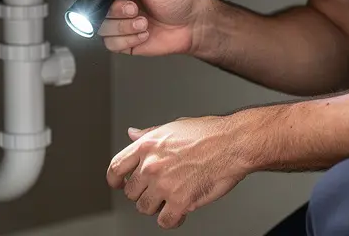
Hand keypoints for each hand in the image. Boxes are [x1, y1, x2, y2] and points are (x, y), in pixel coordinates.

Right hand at [82, 0, 201, 55]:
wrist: (191, 26)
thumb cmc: (178, 1)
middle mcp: (118, 4)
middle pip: (97, 8)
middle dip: (116, 10)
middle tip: (134, 9)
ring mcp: (120, 23)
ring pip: (102, 28)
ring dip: (124, 27)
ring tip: (143, 22)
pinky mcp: (124, 42)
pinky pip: (112, 44)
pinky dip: (128, 39)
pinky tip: (143, 34)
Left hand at [107, 116, 249, 228]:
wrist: (233, 144)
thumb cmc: (209, 133)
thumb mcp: (173, 127)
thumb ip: (149, 134)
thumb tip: (132, 134)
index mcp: (147, 146)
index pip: (116, 167)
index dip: (116, 180)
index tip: (119, 184)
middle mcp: (151, 166)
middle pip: (131, 192)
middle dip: (143, 193)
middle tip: (158, 189)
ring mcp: (164, 185)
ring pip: (144, 208)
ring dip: (156, 206)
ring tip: (170, 198)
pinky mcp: (180, 202)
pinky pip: (165, 221)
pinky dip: (172, 219)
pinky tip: (179, 211)